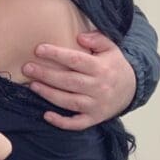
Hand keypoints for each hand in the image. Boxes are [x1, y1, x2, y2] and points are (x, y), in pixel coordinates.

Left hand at [22, 31, 136, 130]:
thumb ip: (97, 38)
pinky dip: (62, 122)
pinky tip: (46, 115)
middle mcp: (99, 87)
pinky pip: (77, 123)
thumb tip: (80, 36)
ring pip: (69, 101)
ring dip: (49, 94)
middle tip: (27, 68)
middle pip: (69, 81)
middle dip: (46, 74)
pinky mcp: (94, 118)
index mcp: (101, 68)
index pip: (76, 60)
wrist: (132, 90)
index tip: (39, 49)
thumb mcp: (111, 48)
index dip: (57, 54)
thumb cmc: (114, 66)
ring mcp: (96, 105)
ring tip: (32, 85)